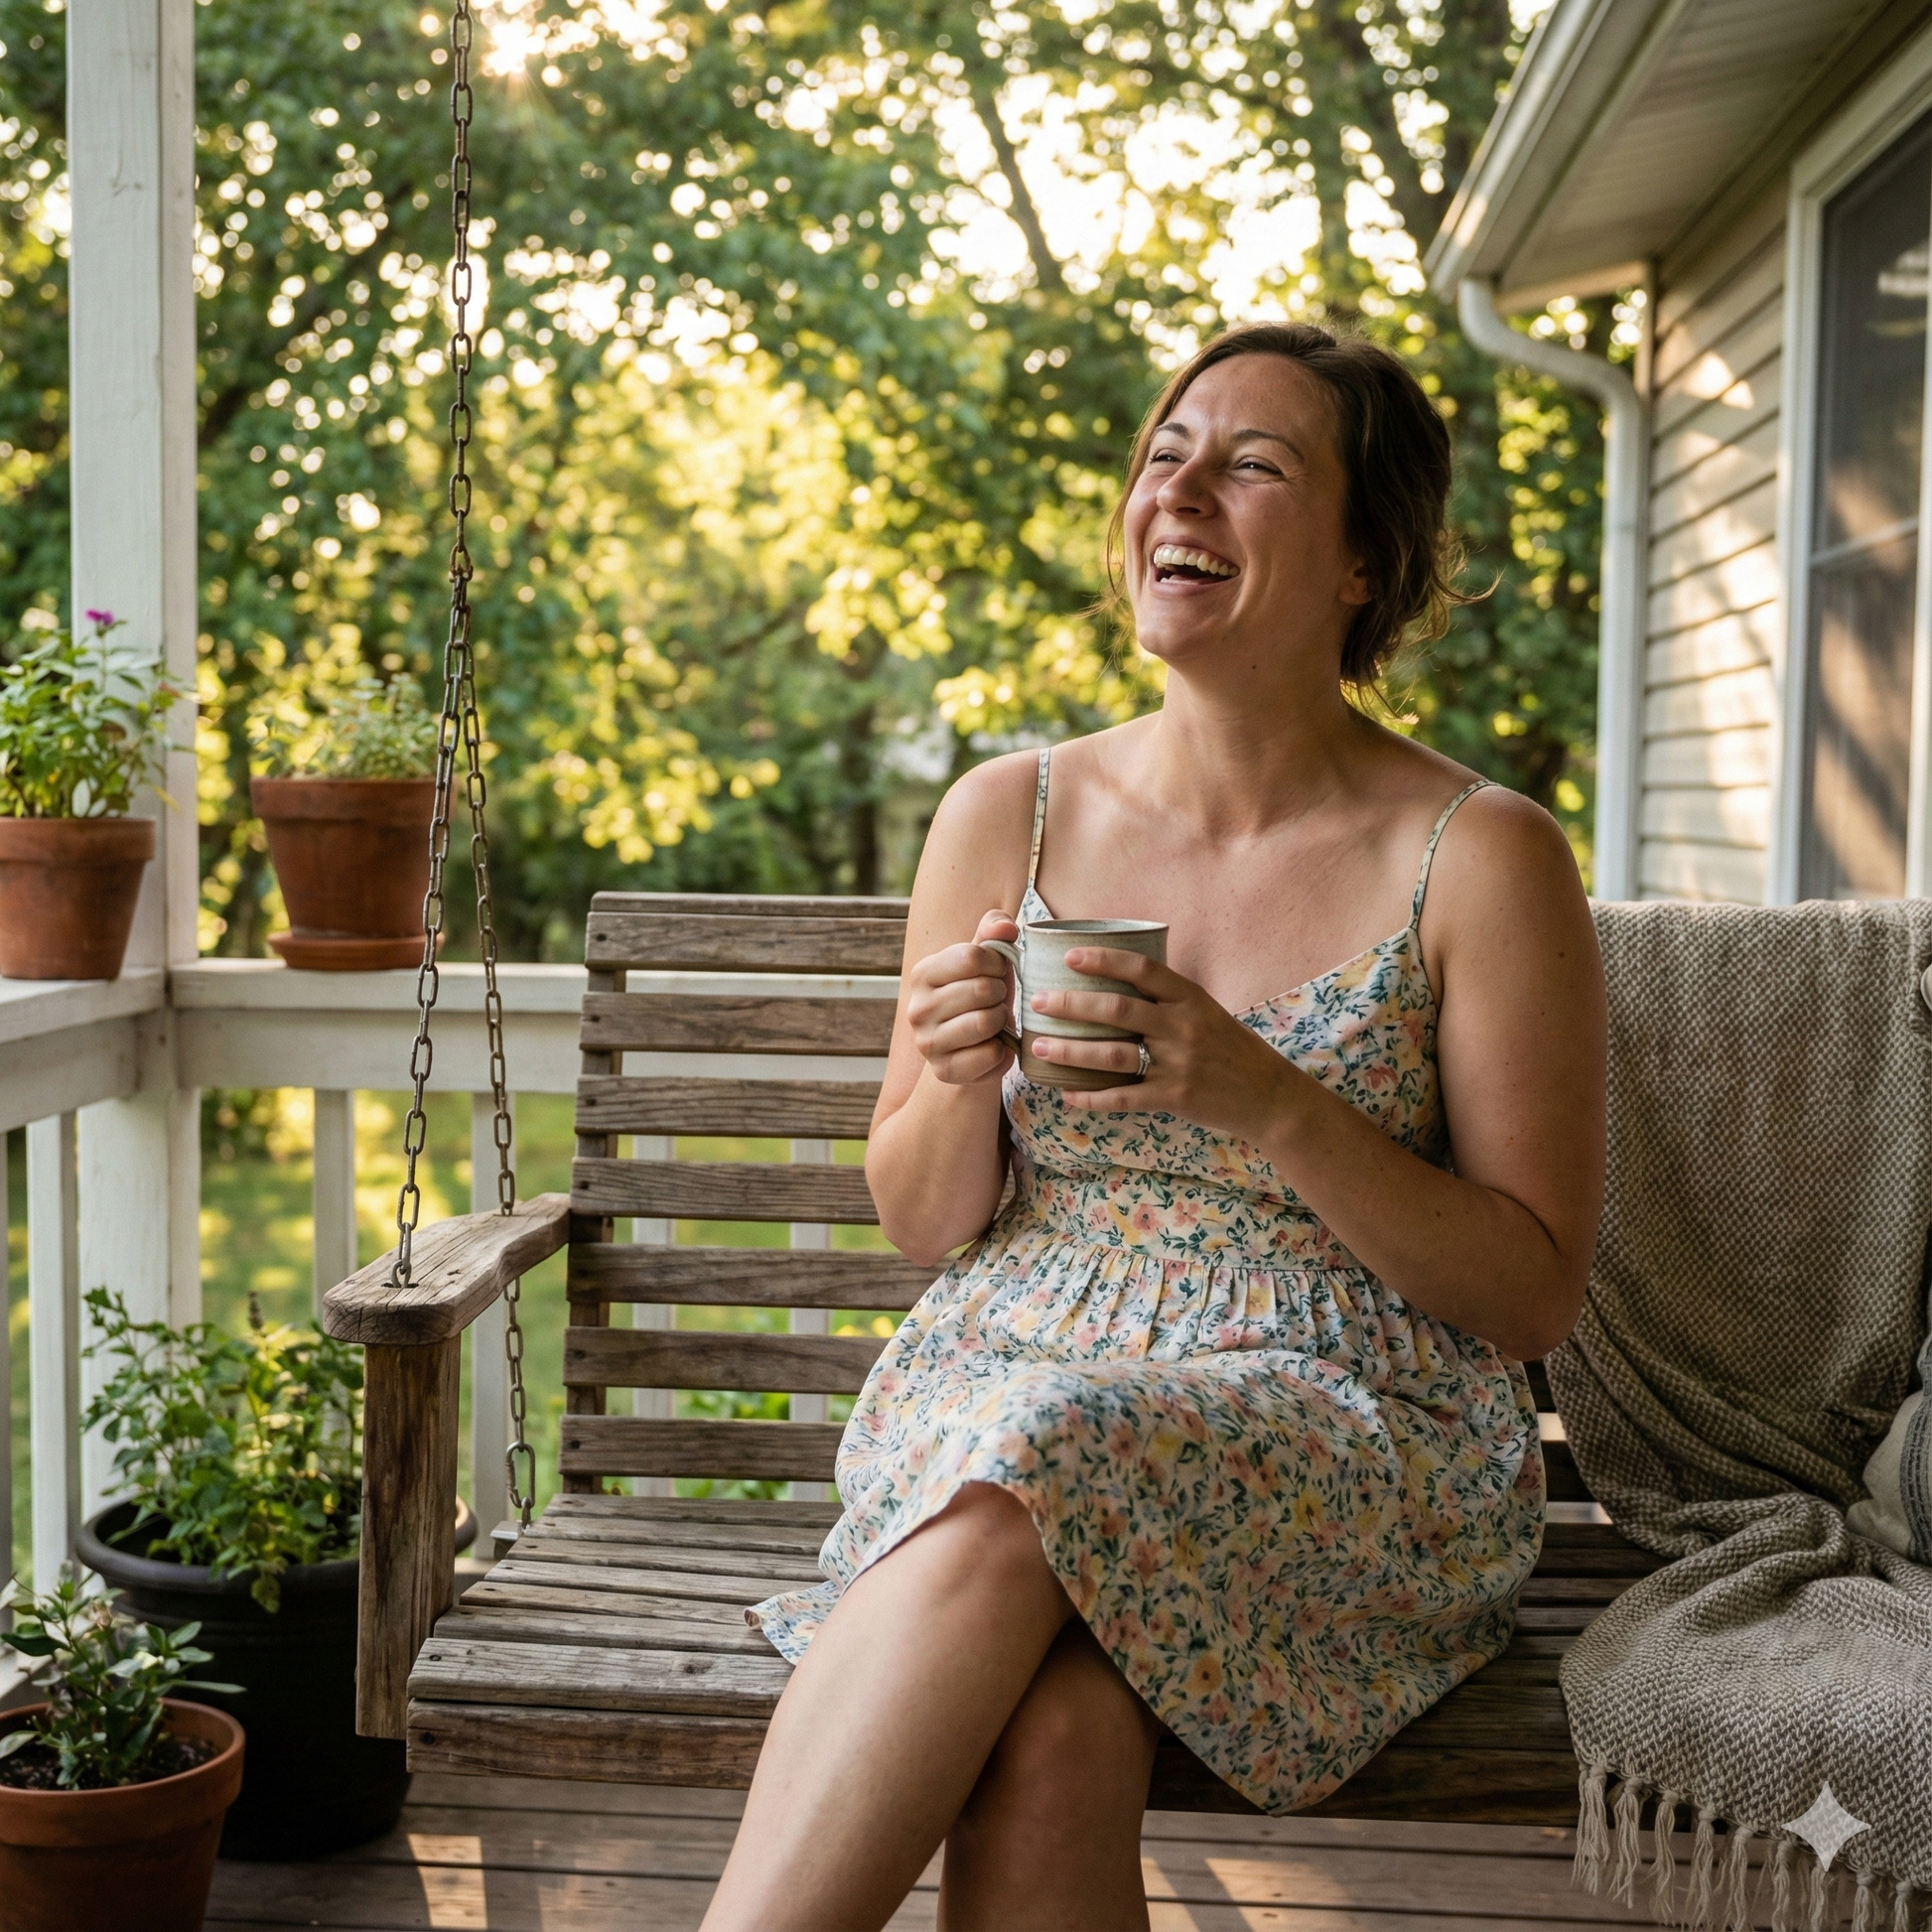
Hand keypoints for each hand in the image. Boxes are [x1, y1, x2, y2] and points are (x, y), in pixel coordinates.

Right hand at [904, 909, 1019, 1086]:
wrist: (968, 1049)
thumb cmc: (980, 997)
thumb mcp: (986, 962)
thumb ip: (993, 935)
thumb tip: (1006, 927)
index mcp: (923, 973)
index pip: (973, 956)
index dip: (997, 963)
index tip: (996, 973)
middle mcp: (917, 1008)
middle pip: (982, 989)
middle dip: (1001, 994)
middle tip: (995, 1001)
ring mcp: (927, 1042)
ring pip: (986, 1022)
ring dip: (1001, 1020)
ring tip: (994, 1021)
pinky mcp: (944, 1071)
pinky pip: (991, 1054)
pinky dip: (1002, 1050)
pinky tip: (993, 1046)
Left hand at [1027, 947, 1302, 1139]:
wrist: (1268, 1095)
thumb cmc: (1231, 1049)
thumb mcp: (1206, 1011)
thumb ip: (1168, 999)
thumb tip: (1117, 979)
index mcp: (1191, 999)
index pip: (1142, 970)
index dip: (1104, 960)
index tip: (1070, 957)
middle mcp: (1183, 1028)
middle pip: (1117, 1010)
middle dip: (1071, 1005)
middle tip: (1038, 1002)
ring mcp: (1179, 1064)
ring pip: (1114, 1055)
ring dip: (1071, 1052)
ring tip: (1039, 1048)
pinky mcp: (1175, 1098)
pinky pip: (1125, 1097)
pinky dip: (1093, 1098)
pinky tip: (1068, 1095)